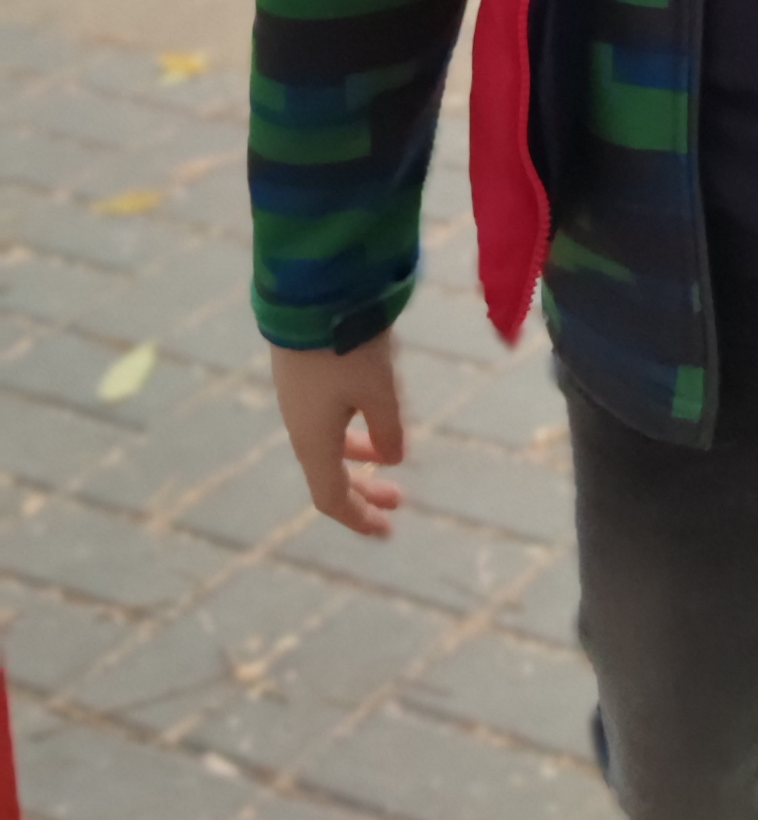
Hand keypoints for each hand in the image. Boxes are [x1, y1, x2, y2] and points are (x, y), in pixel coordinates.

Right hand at [270, 332, 405, 535]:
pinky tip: (374, 411)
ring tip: (389, 456)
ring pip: (329, 442)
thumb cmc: (347, 345)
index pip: (332, 497)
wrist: (308, 289)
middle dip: (364, 491)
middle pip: (330, 473)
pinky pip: (327, 417)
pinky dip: (352, 428)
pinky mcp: (302, 371)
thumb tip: (393, 457)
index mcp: (314, 440)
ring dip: (360, 455)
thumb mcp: (381, 389)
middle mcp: (300, 424)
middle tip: (398, 500)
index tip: (388, 530)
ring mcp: (298, 397)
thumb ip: (389, 428)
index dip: (360, 518)